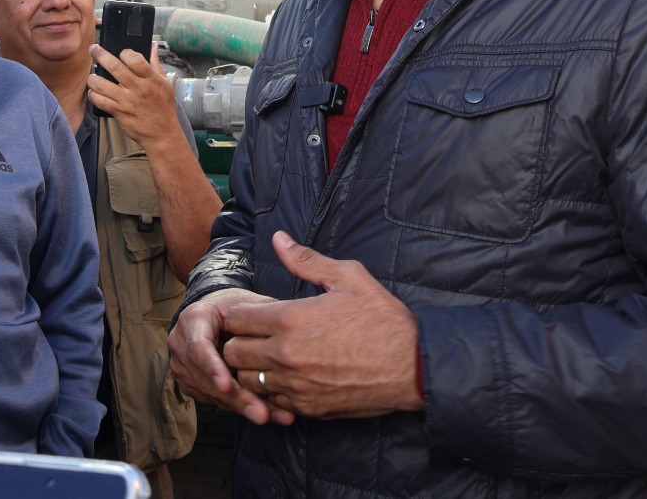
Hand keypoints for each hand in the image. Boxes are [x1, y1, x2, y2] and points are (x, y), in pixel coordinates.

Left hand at [88, 42, 183, 148]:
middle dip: (100, 55)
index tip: (121, 52)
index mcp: (150, 79)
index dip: (125, 52)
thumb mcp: (165, 83)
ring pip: (102, 85)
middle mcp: (138, 88)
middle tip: (93, 49)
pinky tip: (93, 92)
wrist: (162, 133)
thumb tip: (153, 45)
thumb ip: (156, 63)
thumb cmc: (164, 107)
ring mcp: (127, 101)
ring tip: (91, 76)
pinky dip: (93, 95)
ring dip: (93, 78)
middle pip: (115, 67)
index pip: (135, 59)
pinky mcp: (119, 112)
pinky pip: (100, 101)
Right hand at [168, 288, 293, 425]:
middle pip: (205, 377)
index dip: (212, 366)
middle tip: (260, 412)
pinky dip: (237, 407)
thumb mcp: (244, 303)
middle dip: (235, 397)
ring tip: (270, 415)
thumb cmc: (232, 308)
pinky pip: (213, 400)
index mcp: (193, 319)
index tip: (226, 385)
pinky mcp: (190, 383)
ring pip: (211, 393)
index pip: (198, 346)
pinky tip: (263, 412)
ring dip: (240, 406)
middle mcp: (181, 344)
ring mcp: (182, 366)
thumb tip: (284, 325)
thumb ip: (260, 314)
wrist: (213, 314)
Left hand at [219, 230, 422, 419]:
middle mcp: (285, 355)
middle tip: (256, 337)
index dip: (239, 315)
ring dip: (252, 369)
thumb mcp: (347, 277)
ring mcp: (295, 385)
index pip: (235, 320)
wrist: (413, 366)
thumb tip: (279, 239)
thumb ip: (306, 259)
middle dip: (239, 342)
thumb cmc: (382, 318)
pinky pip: (272, 400)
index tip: (252, 315)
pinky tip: (290, 377)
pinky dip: (273, 390)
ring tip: (269, 358)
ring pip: (247, 380)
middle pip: (233, 352)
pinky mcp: (308, 407)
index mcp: (289, 319)